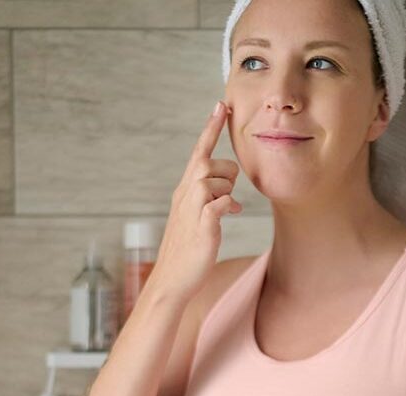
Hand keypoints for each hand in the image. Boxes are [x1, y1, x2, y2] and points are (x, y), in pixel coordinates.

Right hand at [147, 100, 242, 301]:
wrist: (172, 280)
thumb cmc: (188, 252)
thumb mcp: (198, 220)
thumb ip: (212, 203)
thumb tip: (232, 200)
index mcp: (184, 191)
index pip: (199, 152)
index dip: (210, 128)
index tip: (220, 105)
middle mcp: (185, 194)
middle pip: (210, 162)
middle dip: (226, 173)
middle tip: (226, 197)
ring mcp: (192, 208)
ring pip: (217, 178)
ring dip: (227, 192)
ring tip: (223, 212)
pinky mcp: (203, 224)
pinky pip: (223, 201)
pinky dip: (229, 205)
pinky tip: (229, 214)